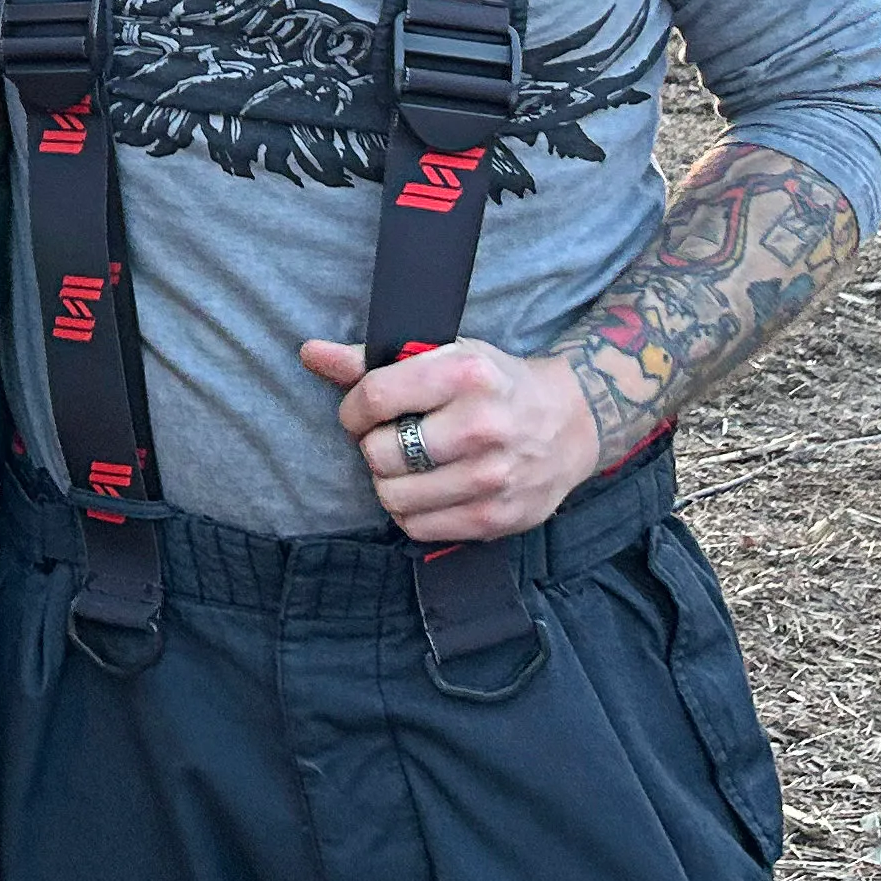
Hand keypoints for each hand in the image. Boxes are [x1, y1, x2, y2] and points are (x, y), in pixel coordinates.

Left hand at [300, 336, 603, 541]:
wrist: (570, 423)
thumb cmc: (494, 384)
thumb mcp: (444, 356)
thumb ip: (373, 360)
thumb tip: (310, 353)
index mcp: (466, 373)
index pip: (374, 397)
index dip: (353, 410)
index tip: (361, 414)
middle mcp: (482, 425)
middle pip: (380, 452)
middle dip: (374, 447)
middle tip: (394, 439)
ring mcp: (492, 477)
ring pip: (394, 495)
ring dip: (390, 482)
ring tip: (410, 466)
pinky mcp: (496, 518)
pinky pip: (418, 527)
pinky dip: (410, 511)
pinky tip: (428, 490)